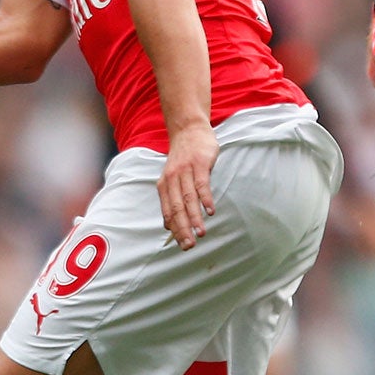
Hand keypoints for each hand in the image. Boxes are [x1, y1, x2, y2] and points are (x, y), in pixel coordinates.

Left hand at [159, 121, 217, 250]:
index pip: (168, 212)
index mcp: (164, 185)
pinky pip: (202, 184)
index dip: (175, 230)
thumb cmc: (183, 157)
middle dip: (183, 229)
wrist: (189, 129)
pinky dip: (205, 198)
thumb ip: (171, 199)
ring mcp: (186, 171)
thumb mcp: (172, 178)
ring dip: (194, 217)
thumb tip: (168, 225)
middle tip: (190, 246)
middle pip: (177, 208)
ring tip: (201, 233)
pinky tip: (210, 211)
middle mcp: (172, 179)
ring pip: (189, 199)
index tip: (183, 245)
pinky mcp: (200, 163)